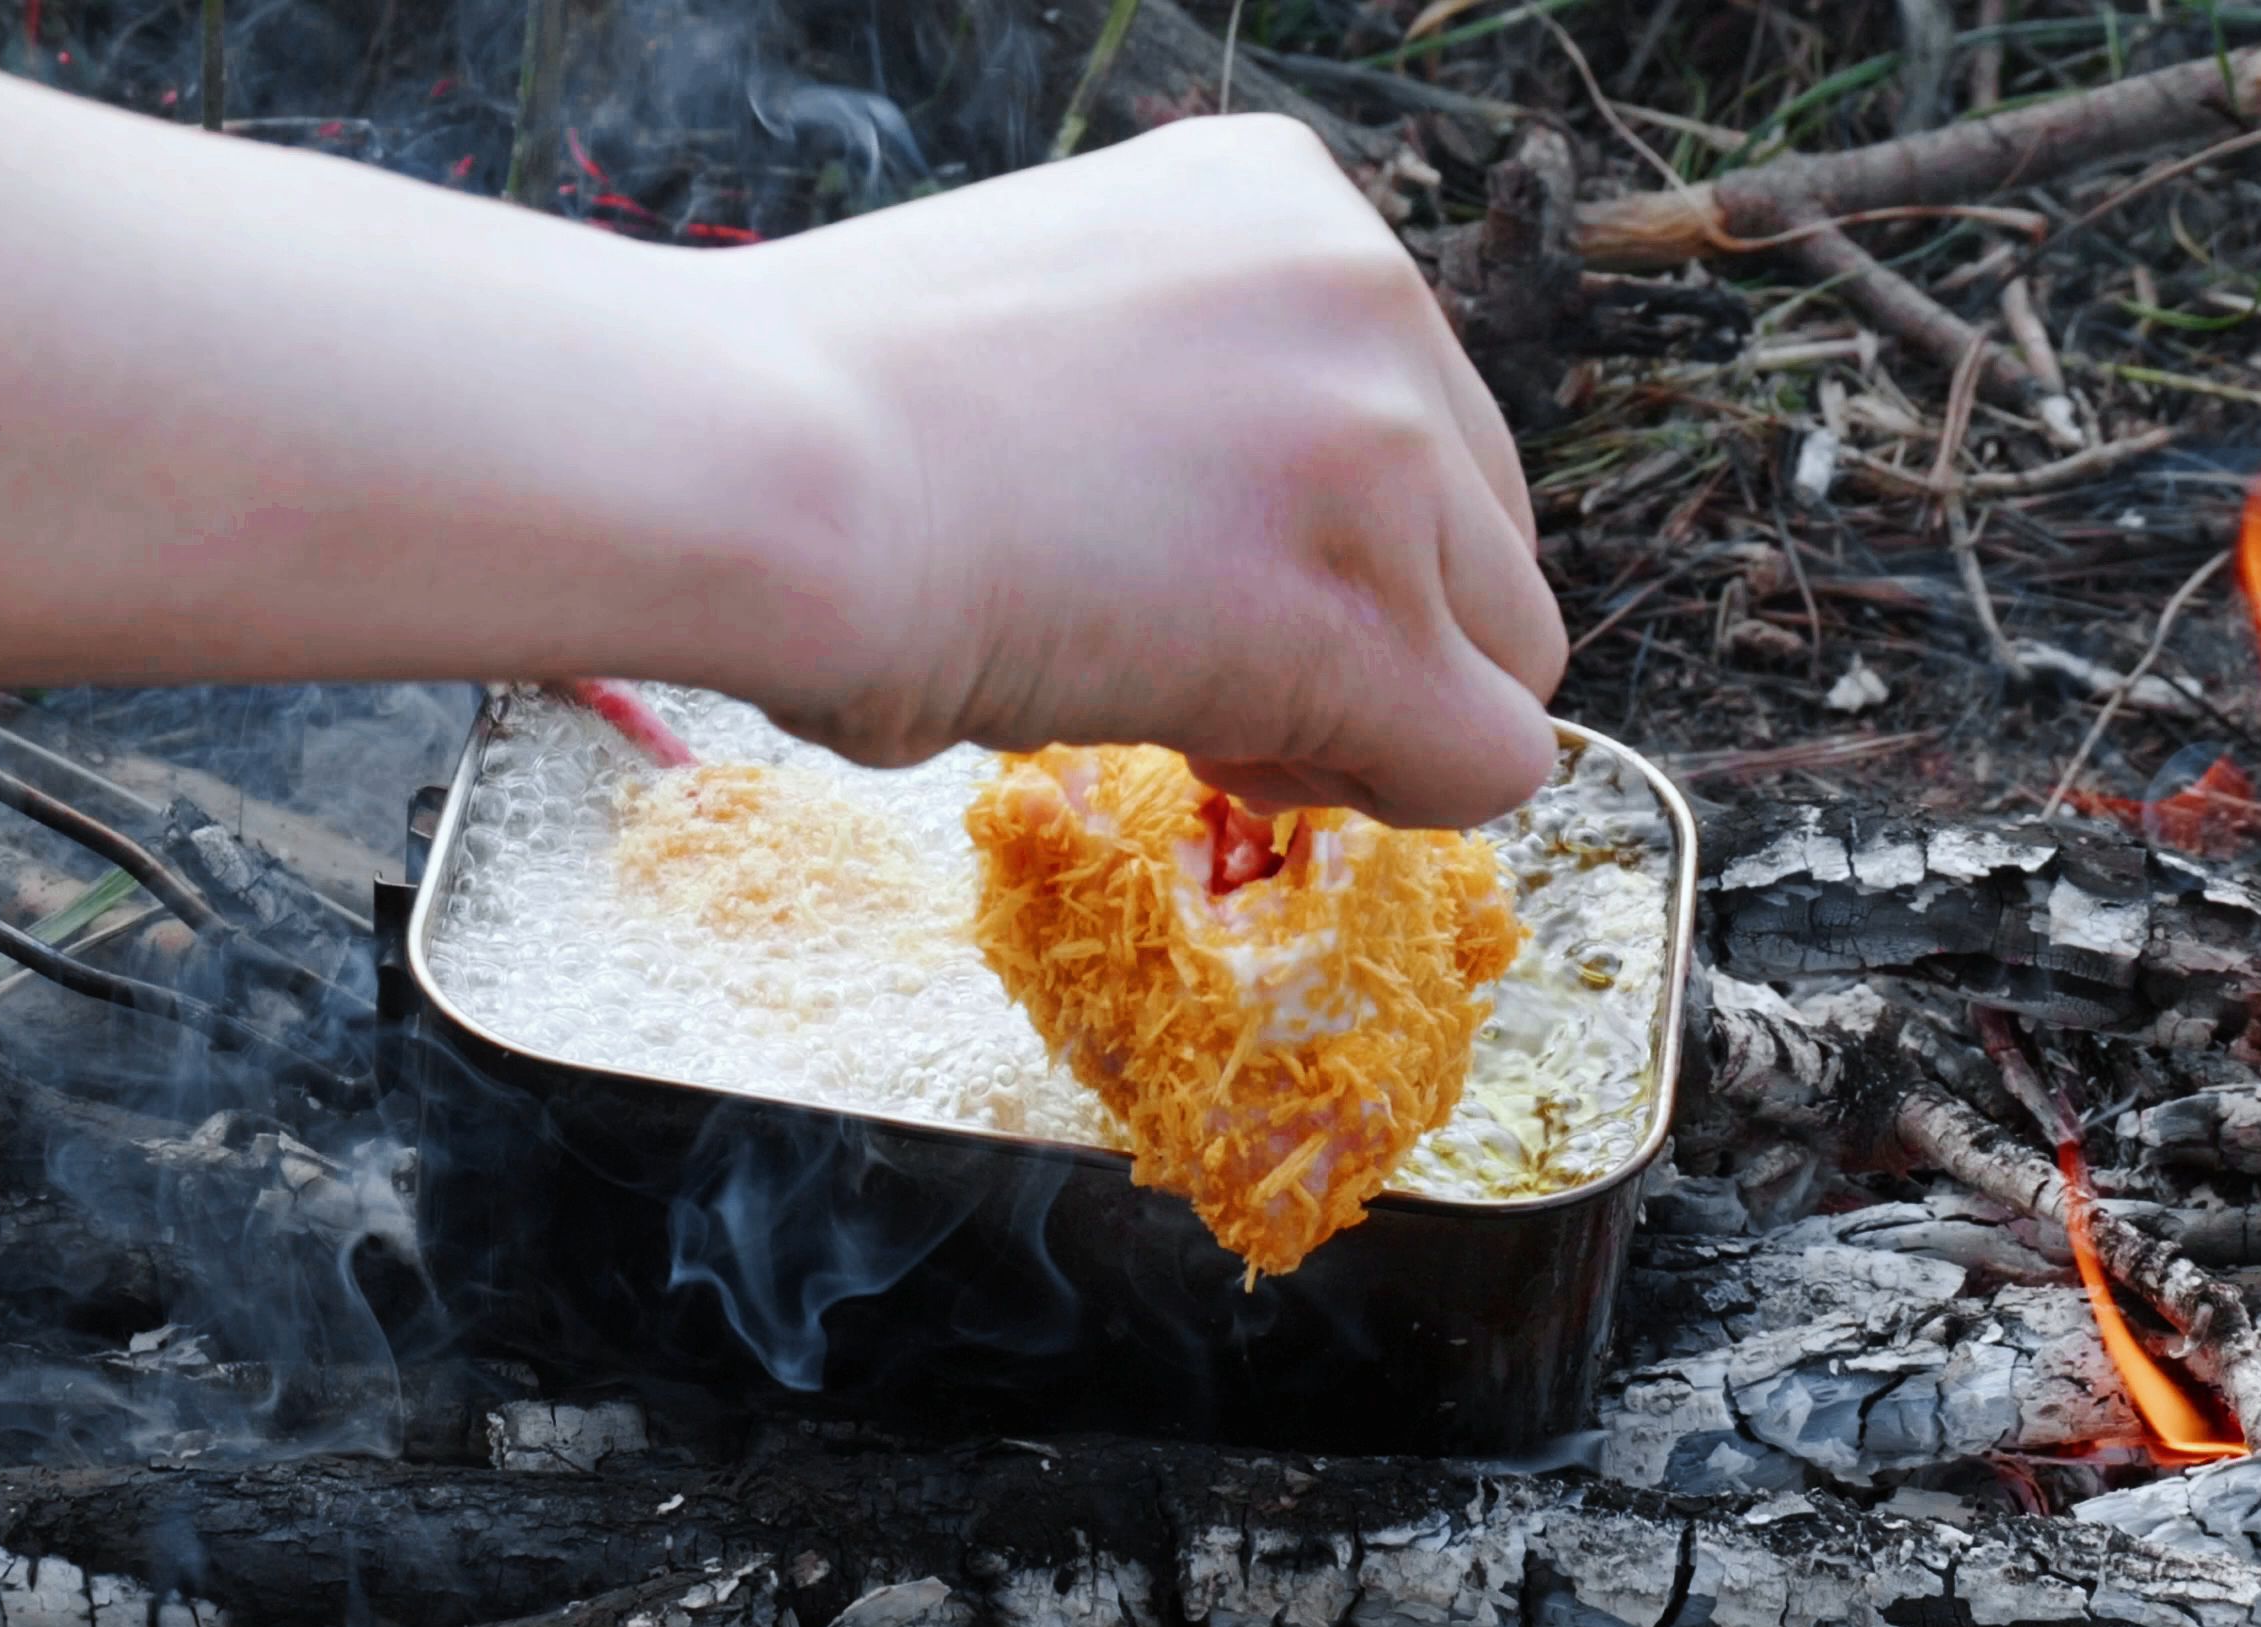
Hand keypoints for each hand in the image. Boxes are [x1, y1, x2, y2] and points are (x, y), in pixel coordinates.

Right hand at [710, 116, 1565, 829]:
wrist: (756, 464)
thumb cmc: (816, 415)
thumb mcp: (1048, 322)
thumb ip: (1185, 392)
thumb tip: (1228, 531)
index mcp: (1281, 200)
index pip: (1414, 406)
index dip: (1322, 526)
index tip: (1190, 566)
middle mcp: (1364, 292)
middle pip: (1483, 526)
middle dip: (1369, 619)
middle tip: (1188, 657)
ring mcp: (1379, 450)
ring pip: (1504, 647)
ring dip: (1370, 708)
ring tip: (1194, 707)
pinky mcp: (1361, 616)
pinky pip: (1488, 759)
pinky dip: (1387, 792)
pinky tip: (1237, 758)